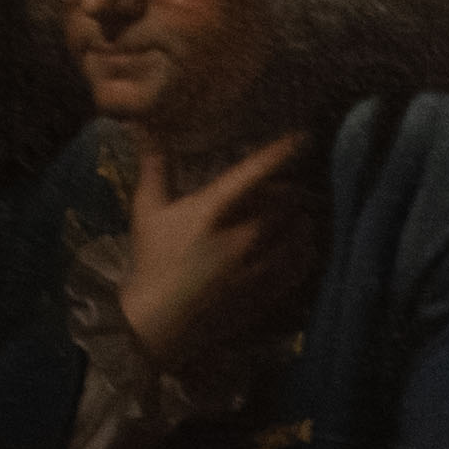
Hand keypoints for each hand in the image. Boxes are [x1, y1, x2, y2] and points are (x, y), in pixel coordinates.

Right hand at [116, 129, 312, 368]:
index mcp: (213, 210)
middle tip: (283, 185)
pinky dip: (304, 246)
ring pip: (300, 228)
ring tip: (292, 212)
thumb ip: (154, 167)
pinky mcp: (271, 289)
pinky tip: (297, 242)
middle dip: (288, 189)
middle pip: (286, 199)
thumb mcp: (148, 210)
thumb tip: (144, 127)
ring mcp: (261, 264)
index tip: (301, 137)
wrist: (163, 320)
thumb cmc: (153, 260)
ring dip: (299, 216)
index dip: (281, 152)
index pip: (255, 173)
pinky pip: (303, 260)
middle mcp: (243, 235)